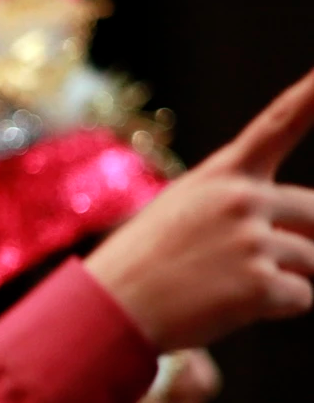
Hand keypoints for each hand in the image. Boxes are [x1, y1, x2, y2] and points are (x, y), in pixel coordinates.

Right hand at [85, 68, 313, 350]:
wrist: (109, 307)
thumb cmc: (142, 263)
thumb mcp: (182, 214)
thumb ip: (242, 210)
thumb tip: (307, 238)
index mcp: (221, 175)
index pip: (277, 124)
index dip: (312, 95)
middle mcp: (242, 198)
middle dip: (299, 242)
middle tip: (246, 266)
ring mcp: (252, 240)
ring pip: (311, 262)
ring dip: (280, 280)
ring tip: (222, 287)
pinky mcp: (260, 283)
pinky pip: (301, 297)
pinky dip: (274, 307)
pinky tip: (228, 306)